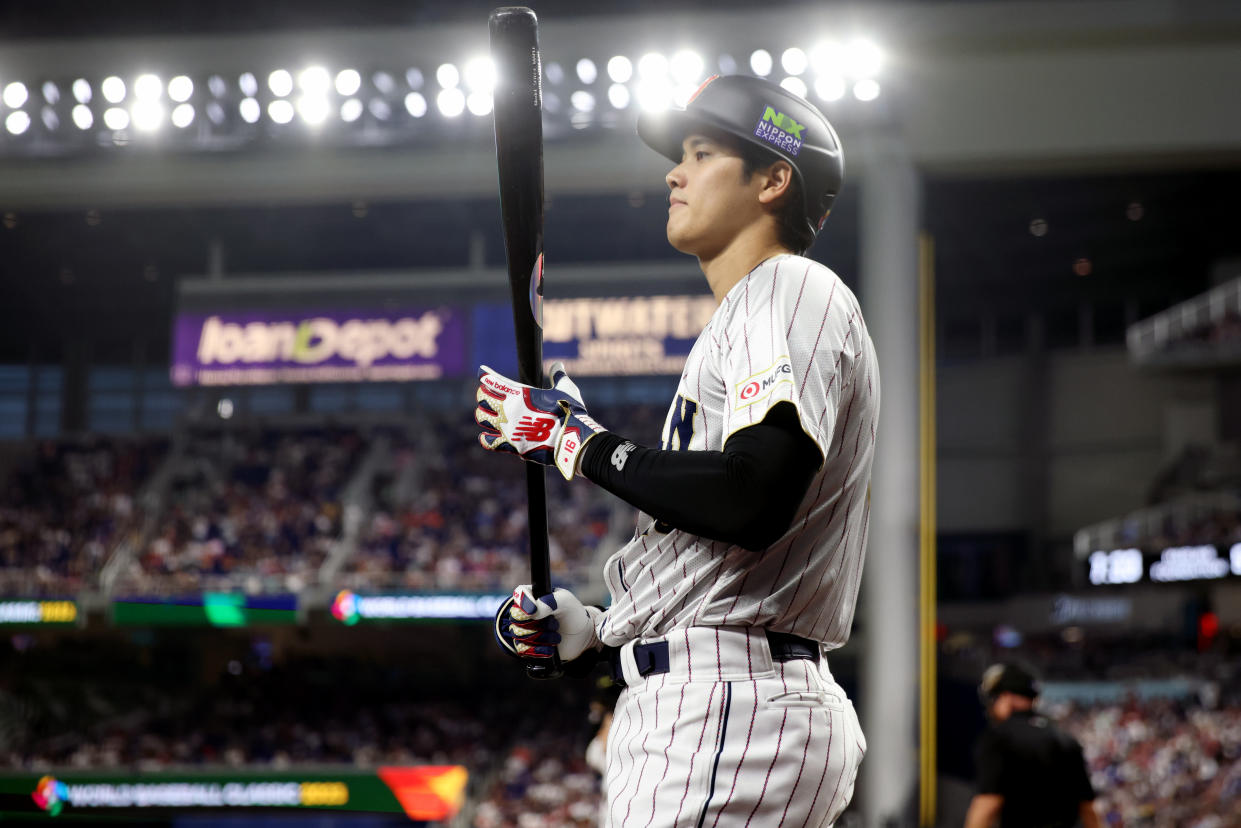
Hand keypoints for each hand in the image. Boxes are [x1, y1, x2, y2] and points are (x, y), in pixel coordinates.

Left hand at [475, 361, 605, 479]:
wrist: (570, 439)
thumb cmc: (568, 412)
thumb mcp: (565, 389)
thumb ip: (558, 376)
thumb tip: (558, 365)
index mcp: (519, 393)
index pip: (494, 381)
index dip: (486, 376)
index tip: (482, 373)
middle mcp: (508, 409)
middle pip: (482, 398)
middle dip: (483, 395)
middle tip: (485, 395)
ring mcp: (507, 427)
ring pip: (482, 418)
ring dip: (483, 415)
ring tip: (486, 415)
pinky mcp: (510, 445)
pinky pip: (488, 442)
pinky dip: (485, 439)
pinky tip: (485, 437)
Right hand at [494, 585, 601, 661]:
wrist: (582, 635)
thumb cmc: (573, 613)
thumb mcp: (565, 601)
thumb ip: (549, 602)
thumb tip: (532, 611)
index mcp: (533, 595)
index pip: (519, 594)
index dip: (523, 603)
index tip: (534, 611)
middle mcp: (525, 612)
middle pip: (517, 618)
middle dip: (538, 624)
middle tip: (555, 623)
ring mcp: (525, 629)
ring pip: (520, 635)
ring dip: (542, 637)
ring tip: (557, 636)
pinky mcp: (528, 645)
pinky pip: (523, 649)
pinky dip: (538, 650)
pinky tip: (551, 648)